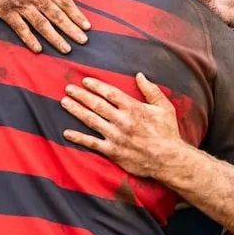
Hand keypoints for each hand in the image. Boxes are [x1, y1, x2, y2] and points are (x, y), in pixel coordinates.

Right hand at [0, 0, 90, 53]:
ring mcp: (20, 5)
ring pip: (41, 24)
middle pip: (56, 16)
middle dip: (71, 29)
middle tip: (83, 41)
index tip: (87, 26)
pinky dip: (29, 38)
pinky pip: (20, 28)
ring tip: (66, 49)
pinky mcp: (6, 12)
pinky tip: (38, 49)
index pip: (65, 2)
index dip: (76, 15)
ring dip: (54, 38)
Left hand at [61, 73, 180, 177]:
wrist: (168, 159)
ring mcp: (116, 136)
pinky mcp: (113, 151)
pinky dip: (79, 138)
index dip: (96, 86)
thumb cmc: (168, 133)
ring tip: (65, 102)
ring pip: (92, 120)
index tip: (85, 81)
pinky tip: (66, 132)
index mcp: (134, 108)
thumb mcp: (165, 108)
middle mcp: (122, 120)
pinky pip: (92, 143)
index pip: (110, 93)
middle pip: (97, 105)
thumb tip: (140, 75)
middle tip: (68, 88)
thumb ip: (151, 90)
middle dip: (81, 95)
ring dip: (77, 110)